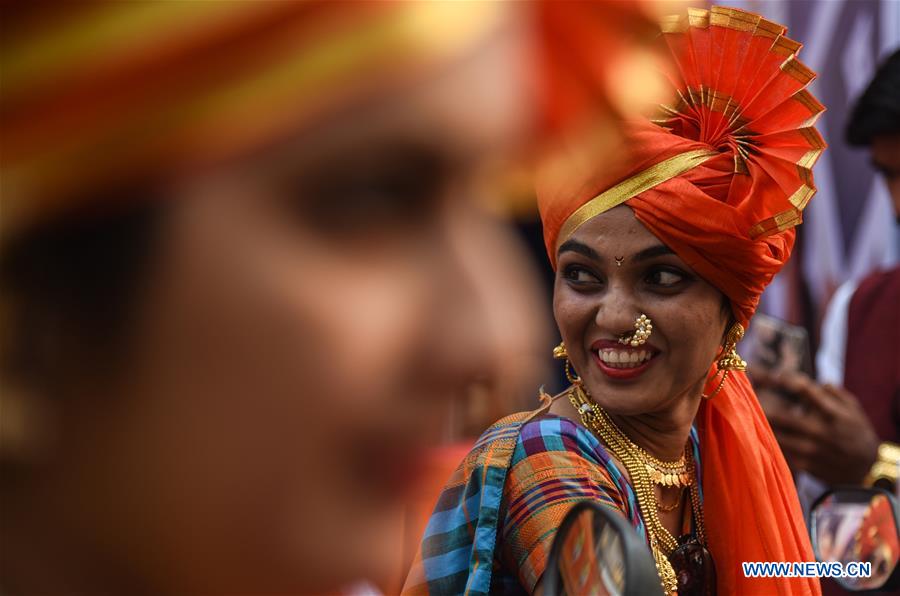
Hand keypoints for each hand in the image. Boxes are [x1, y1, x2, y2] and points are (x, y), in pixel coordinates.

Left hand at [754, 369, 879, 484]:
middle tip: (750, 399)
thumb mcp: (854, 408)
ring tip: (748, 418)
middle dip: (765, 408)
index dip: (790, 381)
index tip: (777, 376)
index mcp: (834, 414)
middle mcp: (821, 432)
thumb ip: (835, 393)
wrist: (866, 467)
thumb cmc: (857, 431)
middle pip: (785, 417)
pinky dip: (769, 444)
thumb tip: (815, 382)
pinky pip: (782, 453)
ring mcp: (812, 450)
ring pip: (779, 437)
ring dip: (763, 427)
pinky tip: (758, 436)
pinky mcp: (806, 464)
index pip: (807, 392)